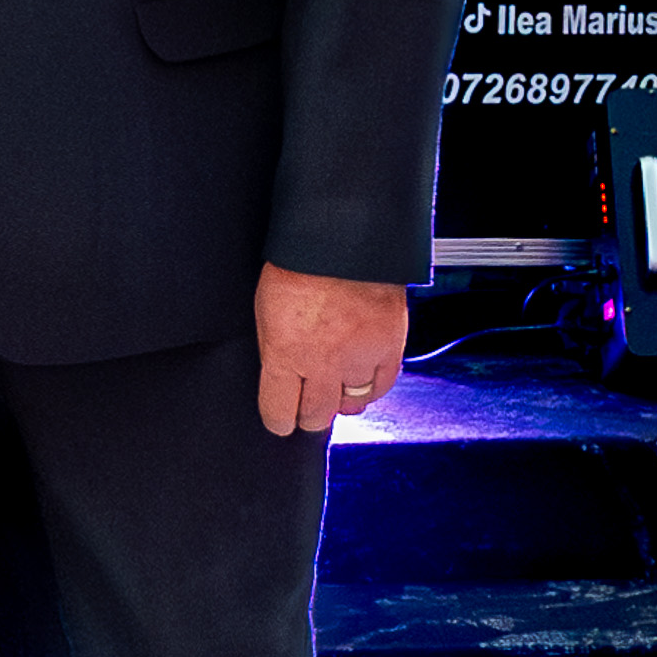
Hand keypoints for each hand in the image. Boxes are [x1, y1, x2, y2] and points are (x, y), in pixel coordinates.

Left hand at [254, 266, 408, 439]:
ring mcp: (359, 358)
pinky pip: (381, 387)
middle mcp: (323, 363)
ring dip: (340, 400)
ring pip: (350, 405)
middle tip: (307, 406)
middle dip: (308, 415)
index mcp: (285, 354)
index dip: (278, 420)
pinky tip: (360, 379)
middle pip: (316, 416)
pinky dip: (370, 388)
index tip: (280, 419)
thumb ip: (276, 351)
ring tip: (334, 386)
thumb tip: (283, 378)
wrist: (344, 237)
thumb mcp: (267, 311)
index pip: (279, 414)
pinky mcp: (389, 347)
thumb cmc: (299, 265)